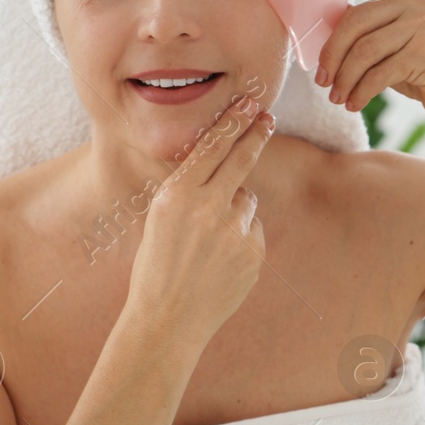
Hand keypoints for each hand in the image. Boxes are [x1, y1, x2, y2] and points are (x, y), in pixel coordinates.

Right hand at [126, 97, 273, 349]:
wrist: (168, 320)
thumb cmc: (156, 267)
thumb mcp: (159, 220)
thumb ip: (189, 192)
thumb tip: (222, 167)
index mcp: (176, 197)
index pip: (211, 149)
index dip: (232, 124)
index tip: (248, 104)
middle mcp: (208, 209)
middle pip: (240, 160)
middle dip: (255, 135)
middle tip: (267, 116)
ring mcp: (234, 232)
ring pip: (246, 200)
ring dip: (234, 209)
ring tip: (209, 241)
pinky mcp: (253, 253)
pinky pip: (252, 229)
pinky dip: (241, 237)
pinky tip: (220, 260)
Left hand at [314, 0, 424, 122]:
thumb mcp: (398, 39)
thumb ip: (371, 27)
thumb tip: (325, 27)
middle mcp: (418, 0)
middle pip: (356, 20)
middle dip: (332, 54)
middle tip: (322, 79)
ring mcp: (424, 24)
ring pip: (363, 51)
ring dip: (344, 79)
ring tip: (337, 96)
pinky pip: (378, 74)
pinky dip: (360, 92)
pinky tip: (355, 103)